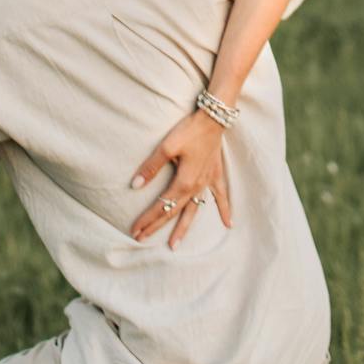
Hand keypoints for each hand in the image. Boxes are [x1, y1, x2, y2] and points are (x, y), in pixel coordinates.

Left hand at [129, 108, 232, 249]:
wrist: (213, 119)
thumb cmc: (189, 131)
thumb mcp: (166, 147)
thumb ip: (151, 167)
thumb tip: (136, 185)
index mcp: (183, 183)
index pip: (161, 206)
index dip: (147, 218)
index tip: (135, 230)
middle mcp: (195, 187)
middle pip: (173, 212)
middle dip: (157, 226)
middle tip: (142, 239)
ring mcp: (207, 182)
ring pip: (194, 211)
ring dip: (184, 228)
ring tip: (175, 244)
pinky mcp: (215, 175)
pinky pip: (221, 196)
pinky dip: (224, 209)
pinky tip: (228, 223)